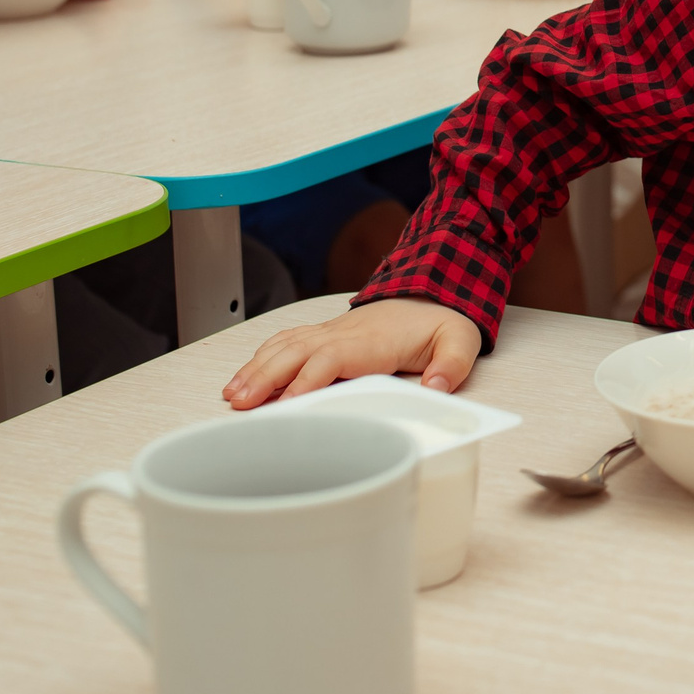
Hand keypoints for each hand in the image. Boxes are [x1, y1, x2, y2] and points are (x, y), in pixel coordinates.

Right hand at [221, 298, 481, 408]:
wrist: (433, 290)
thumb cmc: (441, 321)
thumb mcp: (460, 340)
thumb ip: (452, 364)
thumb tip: (437, 386)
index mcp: (374, 341)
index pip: (332, 359)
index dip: (307, 380)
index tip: (285, 404)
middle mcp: (345, 333)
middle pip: (297, 352)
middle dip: (266, 377)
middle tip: (240, 404)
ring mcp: (331, 331)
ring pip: (286, 346)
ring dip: (257, 369)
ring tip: (232, 395)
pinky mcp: (325, 334)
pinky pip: (287, 341)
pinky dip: (262, 357)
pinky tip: (245, 376)